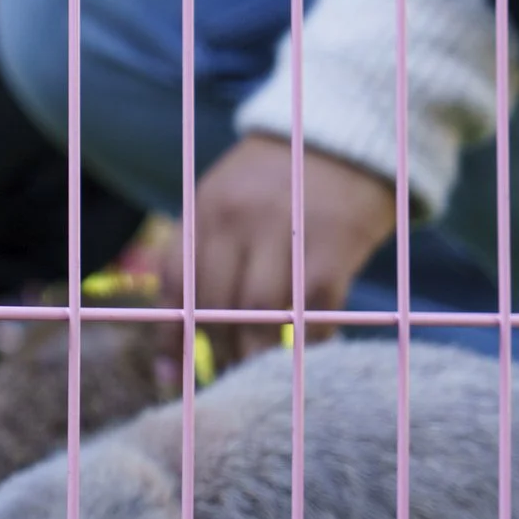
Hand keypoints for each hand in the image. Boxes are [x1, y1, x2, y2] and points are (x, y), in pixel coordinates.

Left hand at [152, 134, 397, 365]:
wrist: (347, 134)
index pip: (175, 282)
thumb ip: (202, 254)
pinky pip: (310, 311)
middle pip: (214, 304)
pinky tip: (305, 355)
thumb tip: (174, 335)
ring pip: (256, 313)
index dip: (172, 336)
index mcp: (204, 209)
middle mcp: (236, 219)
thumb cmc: (281, 181)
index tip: (171, 380)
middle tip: (226, 384)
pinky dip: (305, 342)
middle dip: (216, 353)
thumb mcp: (227, 200)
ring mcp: (285, 231)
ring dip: (255, 356)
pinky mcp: (333, 246)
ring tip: (259, 379)